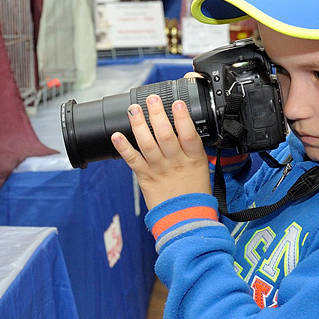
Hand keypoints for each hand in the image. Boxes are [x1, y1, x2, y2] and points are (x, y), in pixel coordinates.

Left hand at [111, 94, 212, 210]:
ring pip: (147, 143)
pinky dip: (123, 147)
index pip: (189, 134)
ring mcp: (159, 169)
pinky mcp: (145, 177)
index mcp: (194, 158)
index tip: (177, 103)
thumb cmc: (195, 195)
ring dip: (138, 124)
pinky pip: (132, 160)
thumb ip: (192, 150)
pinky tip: (116, 135)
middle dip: (157, 113)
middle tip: (151, 99)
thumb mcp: (202, 169)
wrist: (185, 219)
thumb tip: (185, 129)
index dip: (182, 117)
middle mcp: (176, 162)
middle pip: (165, 134)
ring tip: (134, 110)